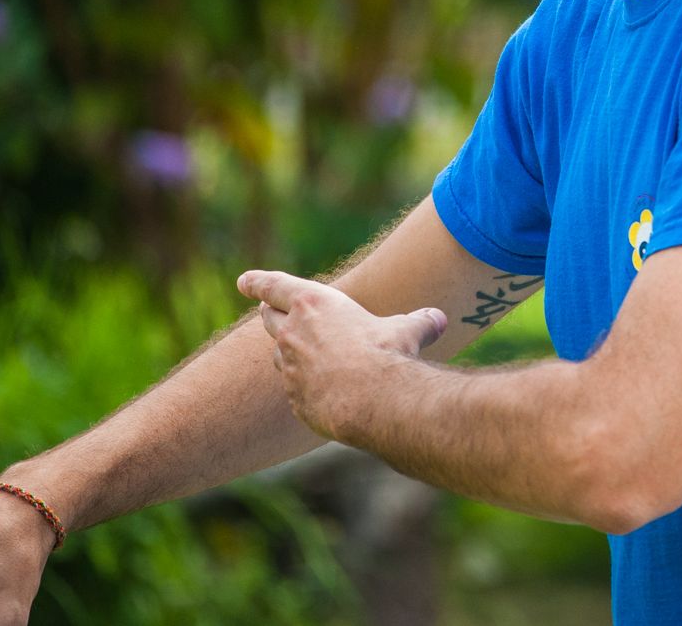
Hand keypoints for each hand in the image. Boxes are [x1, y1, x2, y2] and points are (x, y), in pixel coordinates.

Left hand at [237, 270, 446, 442]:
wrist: (373, 401)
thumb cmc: (388, 354)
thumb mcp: (409, 330)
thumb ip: (420, 321)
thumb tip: (438, 318)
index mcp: (314, 304)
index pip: (274, 286)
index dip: (257, 282)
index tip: (243, 280)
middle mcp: (293, 333)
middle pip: (269, 319)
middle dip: (270, 313)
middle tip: (270, 311)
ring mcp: (290, 368)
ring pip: (279, 355)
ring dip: (288, 351)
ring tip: (302, 352)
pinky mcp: (294, 399)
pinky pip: (294, 388)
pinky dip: (303, 384)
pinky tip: (320, 389)